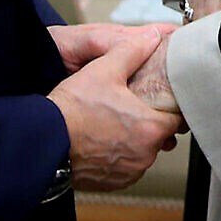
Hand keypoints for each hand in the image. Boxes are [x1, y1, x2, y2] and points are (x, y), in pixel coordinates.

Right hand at [47, 30, 182, 190]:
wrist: (43, 141)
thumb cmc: (73, 109)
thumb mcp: (104, 70)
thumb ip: (132, 51)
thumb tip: (152, 37)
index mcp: (151, 128)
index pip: (177, 118)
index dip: (170, 106)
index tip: (160, 99)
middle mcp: (145, 155)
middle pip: (160, 135)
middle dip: (149, 122)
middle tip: (131, 107)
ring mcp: (129, 172)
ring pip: (142, 152)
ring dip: (133, 140)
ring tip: (113, 123)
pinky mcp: (112, 183)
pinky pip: (125, 167)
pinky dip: (118, 155)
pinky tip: (102, 140)